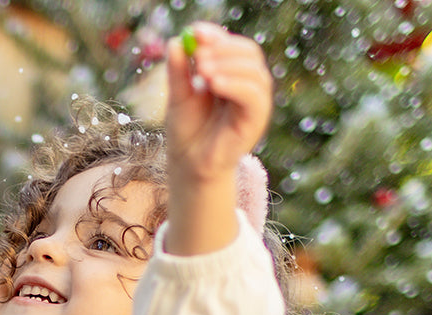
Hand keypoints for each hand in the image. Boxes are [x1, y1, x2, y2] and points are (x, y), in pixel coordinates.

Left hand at [164, 25, 272, 183]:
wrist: (189, 165)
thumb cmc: (186, 132)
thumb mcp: (178, 96)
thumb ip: (179, 71)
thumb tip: (175, 42)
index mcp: (231, 74)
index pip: (232, 45)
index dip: (216, 36)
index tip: (196, 32)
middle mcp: (247, 86)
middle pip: (248, 53)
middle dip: (223, 49)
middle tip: (198, 55)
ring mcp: (254, 103)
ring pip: (255, 72)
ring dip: (229, 65)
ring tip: (203, 73)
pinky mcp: (256, 121)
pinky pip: (254, 96)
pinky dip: (236, 85)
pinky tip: (215, 85)